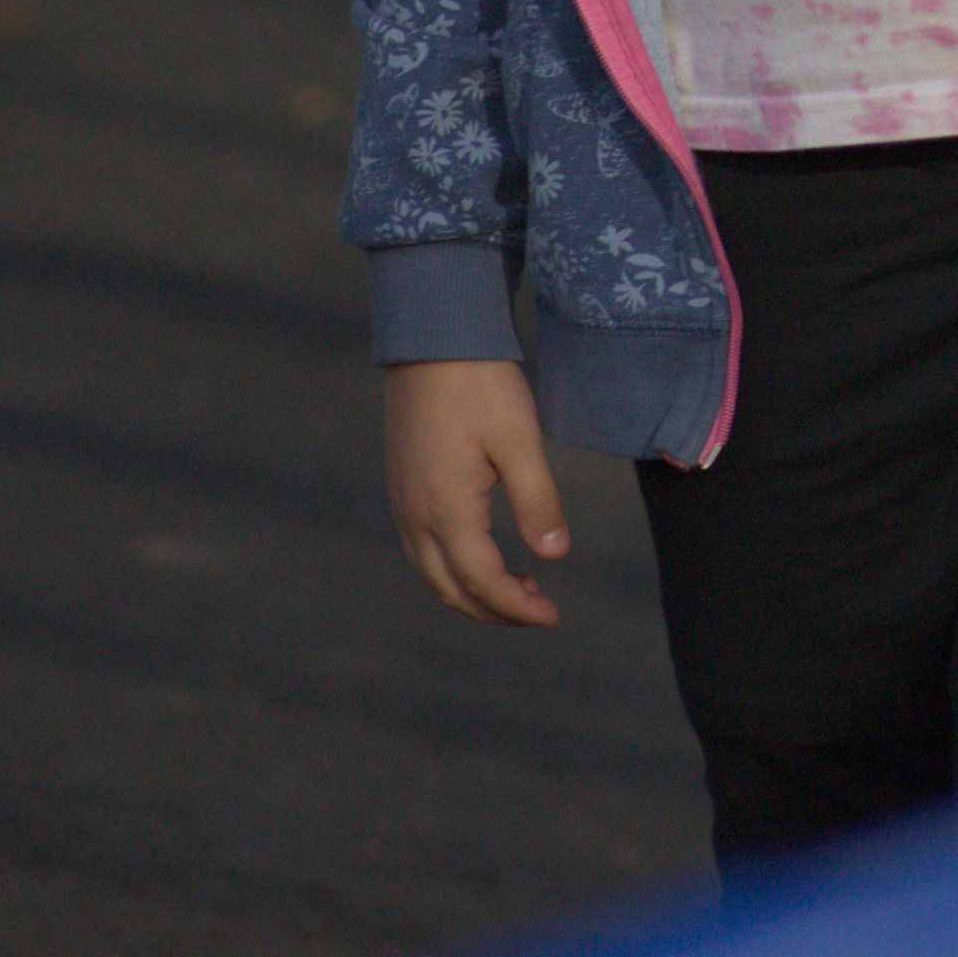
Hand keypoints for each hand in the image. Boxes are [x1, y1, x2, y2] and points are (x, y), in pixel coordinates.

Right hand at [387, 357, 570, 627]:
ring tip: (522, 588)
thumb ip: (537, 500)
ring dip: (474, 591)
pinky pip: (423, 549)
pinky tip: (486, 555)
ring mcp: (402, 503)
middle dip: (495, 610)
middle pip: (451, 589)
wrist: (432, 340)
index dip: (516, 606)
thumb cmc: (482, 385)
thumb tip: (555, 556)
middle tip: (541, 611)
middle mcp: (414, 515)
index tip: (553, 616)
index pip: (481, 581)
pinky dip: (455, 568)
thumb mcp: (520, 439)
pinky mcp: (402, 488)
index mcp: (445, 508)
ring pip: (433, 573)